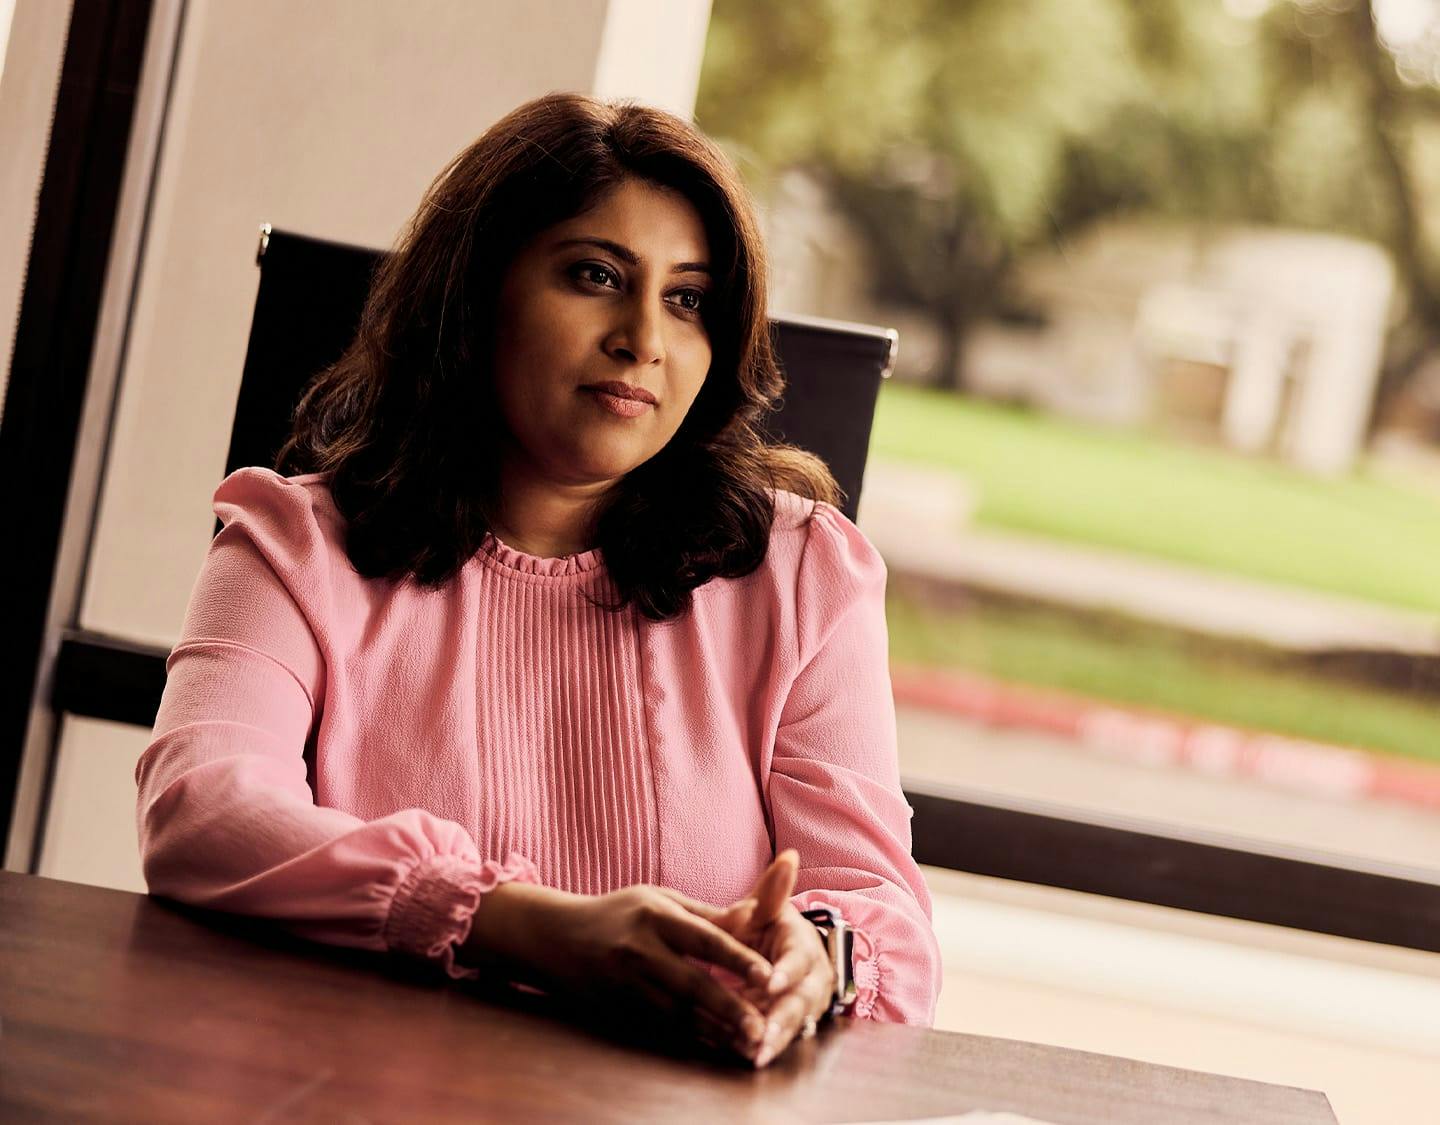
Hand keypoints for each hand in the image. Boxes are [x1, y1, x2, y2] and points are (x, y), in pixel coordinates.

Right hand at [465, 882, 774, 1059]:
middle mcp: (639, 949)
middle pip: (691, 983)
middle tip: (760, 1028)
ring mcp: (624, 982)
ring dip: (712, 1030)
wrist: (556, 936)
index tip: (769, 975)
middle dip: (728, 1008)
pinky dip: (687, 1037)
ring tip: (745, 1044)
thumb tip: (755, 915)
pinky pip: (657, 1026)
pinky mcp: (615, 1007)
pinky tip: (712, 1045)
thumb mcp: (659, 899)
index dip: (737, 957)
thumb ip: (707, 913)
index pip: (704, 938)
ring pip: (675, 1013)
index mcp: (655, 914)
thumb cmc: (619, 912)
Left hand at [718, 849, 837, 1067]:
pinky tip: (747, 1059)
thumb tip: (788, 856)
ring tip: (754, 1055)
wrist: (774, 950)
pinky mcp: (792, 1026)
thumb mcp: (765, 907)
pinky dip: (765, 1049)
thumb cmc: (764, 926)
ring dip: (775, 1042)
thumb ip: (773, 889)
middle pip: (799, 1002)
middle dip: (781, 1020)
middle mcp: (811, 979)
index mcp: (803, 947)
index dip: (785, 972)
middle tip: (760, 1037)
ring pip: (793, 1027)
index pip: (798, 960)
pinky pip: (781, 1040)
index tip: (769, 982)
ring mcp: (805, 1005)